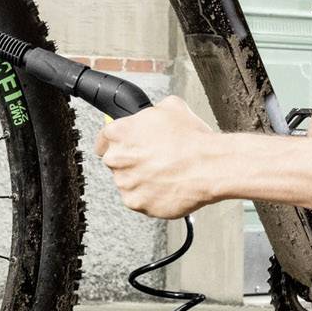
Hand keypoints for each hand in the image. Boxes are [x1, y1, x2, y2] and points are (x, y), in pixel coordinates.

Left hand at [95, 94, 221, 217]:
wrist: (209, 166)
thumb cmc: (192, 139)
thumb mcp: (172, 107)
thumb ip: (152, 112)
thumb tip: (153, 114)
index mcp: (119, 132)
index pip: (103, 140)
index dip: (116, 143)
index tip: (124, 147)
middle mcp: (117, 159)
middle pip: (116, 162)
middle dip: (132, 162)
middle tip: (155, 160)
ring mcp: (126, 184)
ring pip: (128, 183)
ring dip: (141, 180)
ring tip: (165, 173)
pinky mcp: (136, 203)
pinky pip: (139, 200)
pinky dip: (150, 196)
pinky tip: (167, 186)